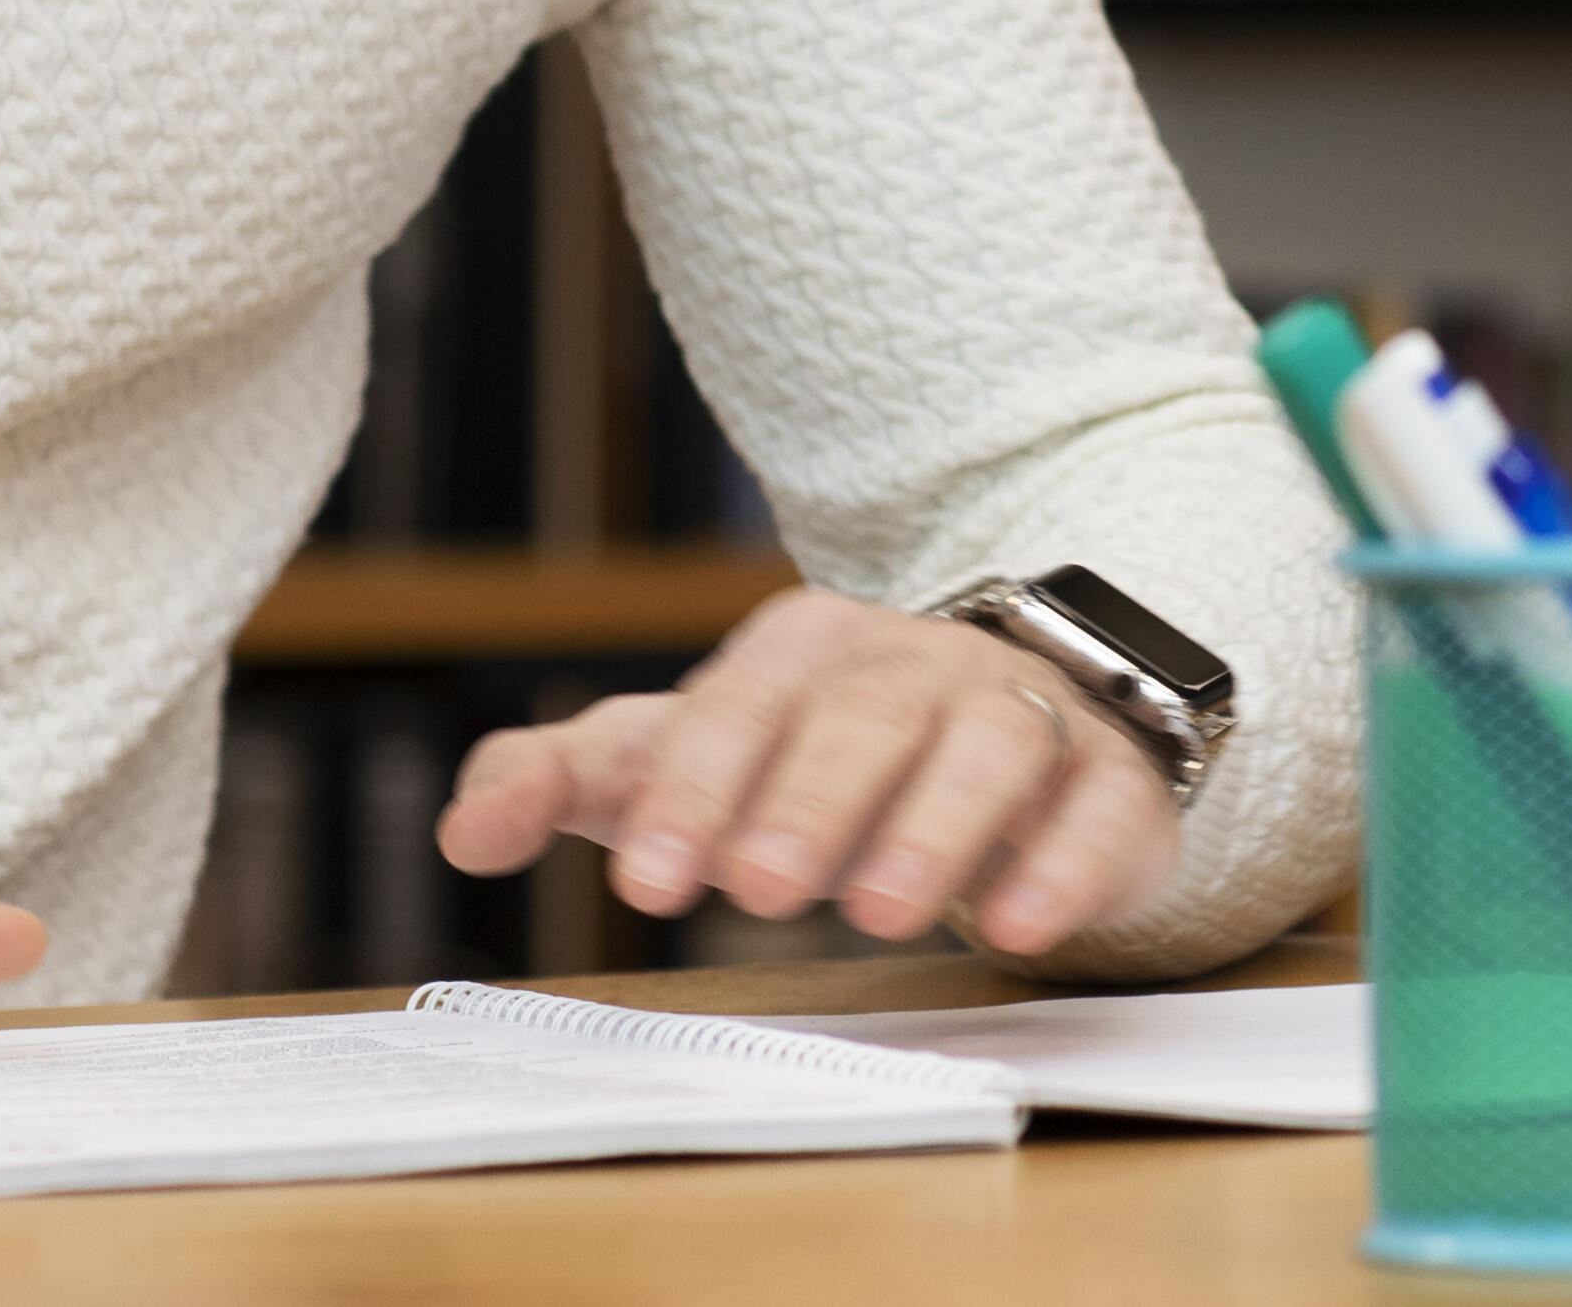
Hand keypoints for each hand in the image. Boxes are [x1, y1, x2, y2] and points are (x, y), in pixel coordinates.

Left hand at [439, 588, 1177, 959]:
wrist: (1012, 731)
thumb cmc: (817, 758)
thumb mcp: (689, 760)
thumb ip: (569, 780)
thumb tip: (465, 832)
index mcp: (807, 650)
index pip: (743, 701)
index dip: (695, 784)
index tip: (646, 873)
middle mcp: (917, 666)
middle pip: (863, 716)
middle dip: (807, 798)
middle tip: (754, 889)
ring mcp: (1022, 715)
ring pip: (987, 746)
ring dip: (934, 824)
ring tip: (882, 913)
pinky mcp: (1105, 784)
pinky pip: (1094, 806)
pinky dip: (1063, 859)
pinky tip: (1023, 922)